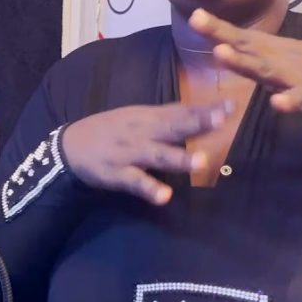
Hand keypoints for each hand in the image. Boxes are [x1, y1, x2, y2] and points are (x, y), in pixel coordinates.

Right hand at [61, 102, 230, 203]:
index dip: (205, 109)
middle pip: (172, 127)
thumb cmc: (110, 131)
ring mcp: (129, 153)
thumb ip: (167, 116)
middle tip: (221, 120)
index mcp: (147, 117)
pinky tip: (164, 196)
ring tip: (202, 161)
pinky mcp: (117, 174)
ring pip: (158, 155)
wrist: (70, 146)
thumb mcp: (136, 118)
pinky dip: (150, 188)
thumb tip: (200, 111)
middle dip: (197, 124)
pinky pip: (136, 182)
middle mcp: (141, 132)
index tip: (231, 105)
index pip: (180, 110)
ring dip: (179, 158)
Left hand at [189, 8, 301, 128]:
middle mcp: (286, 59)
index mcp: (281, 51)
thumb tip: (235, 49)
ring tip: (221, 54)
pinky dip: (290, 101)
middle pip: (251, 47)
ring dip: (245, 63)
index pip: (246, 38)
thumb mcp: (292, 61)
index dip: (221, 28)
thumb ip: (263, 57)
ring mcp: (301, 79)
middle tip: (197, 20)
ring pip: (269, 70)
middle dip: (223, 36)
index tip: (195, 15)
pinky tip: (277, 102)